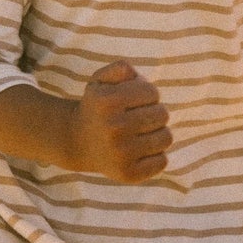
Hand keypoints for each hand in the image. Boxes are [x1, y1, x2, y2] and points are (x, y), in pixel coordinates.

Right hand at [66, 62, 171, 183]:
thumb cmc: (98, 106)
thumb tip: (135, 76)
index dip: (147, 93)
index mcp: (107, 102)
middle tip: (140, 117)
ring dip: (157, 133)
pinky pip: (162, 161)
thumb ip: (120, 68)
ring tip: (142, 133)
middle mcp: (113, 129)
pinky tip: (140, 151)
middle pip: (162, 114)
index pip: (152, 92)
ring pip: (166, 137)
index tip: (136, 100)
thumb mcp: (101, 80)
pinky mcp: (128, 174)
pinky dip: (156, 155)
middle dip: (154, 112)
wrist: (77, 141)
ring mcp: (121, 154)